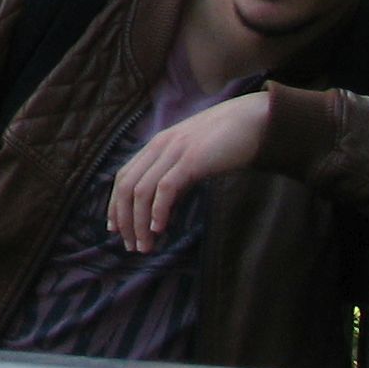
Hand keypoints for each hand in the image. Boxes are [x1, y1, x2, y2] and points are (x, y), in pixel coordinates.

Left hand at [107, 90, 272, 251]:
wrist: (252, 121)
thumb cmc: (225, 143)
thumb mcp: (193, 159)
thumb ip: (176, 179)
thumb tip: (163, 211)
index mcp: (157, 145)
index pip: (124, 176)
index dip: (115, 204)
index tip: (115, 229)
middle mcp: (159, 146)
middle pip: (127, 186)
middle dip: (124, 219)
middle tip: (130, 245)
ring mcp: (174, 151)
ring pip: (142, 190)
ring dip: (140, 223)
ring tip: (145, 246)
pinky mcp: (191, 159)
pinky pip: (166, 187)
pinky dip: (159, 210)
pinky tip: (160, 229)